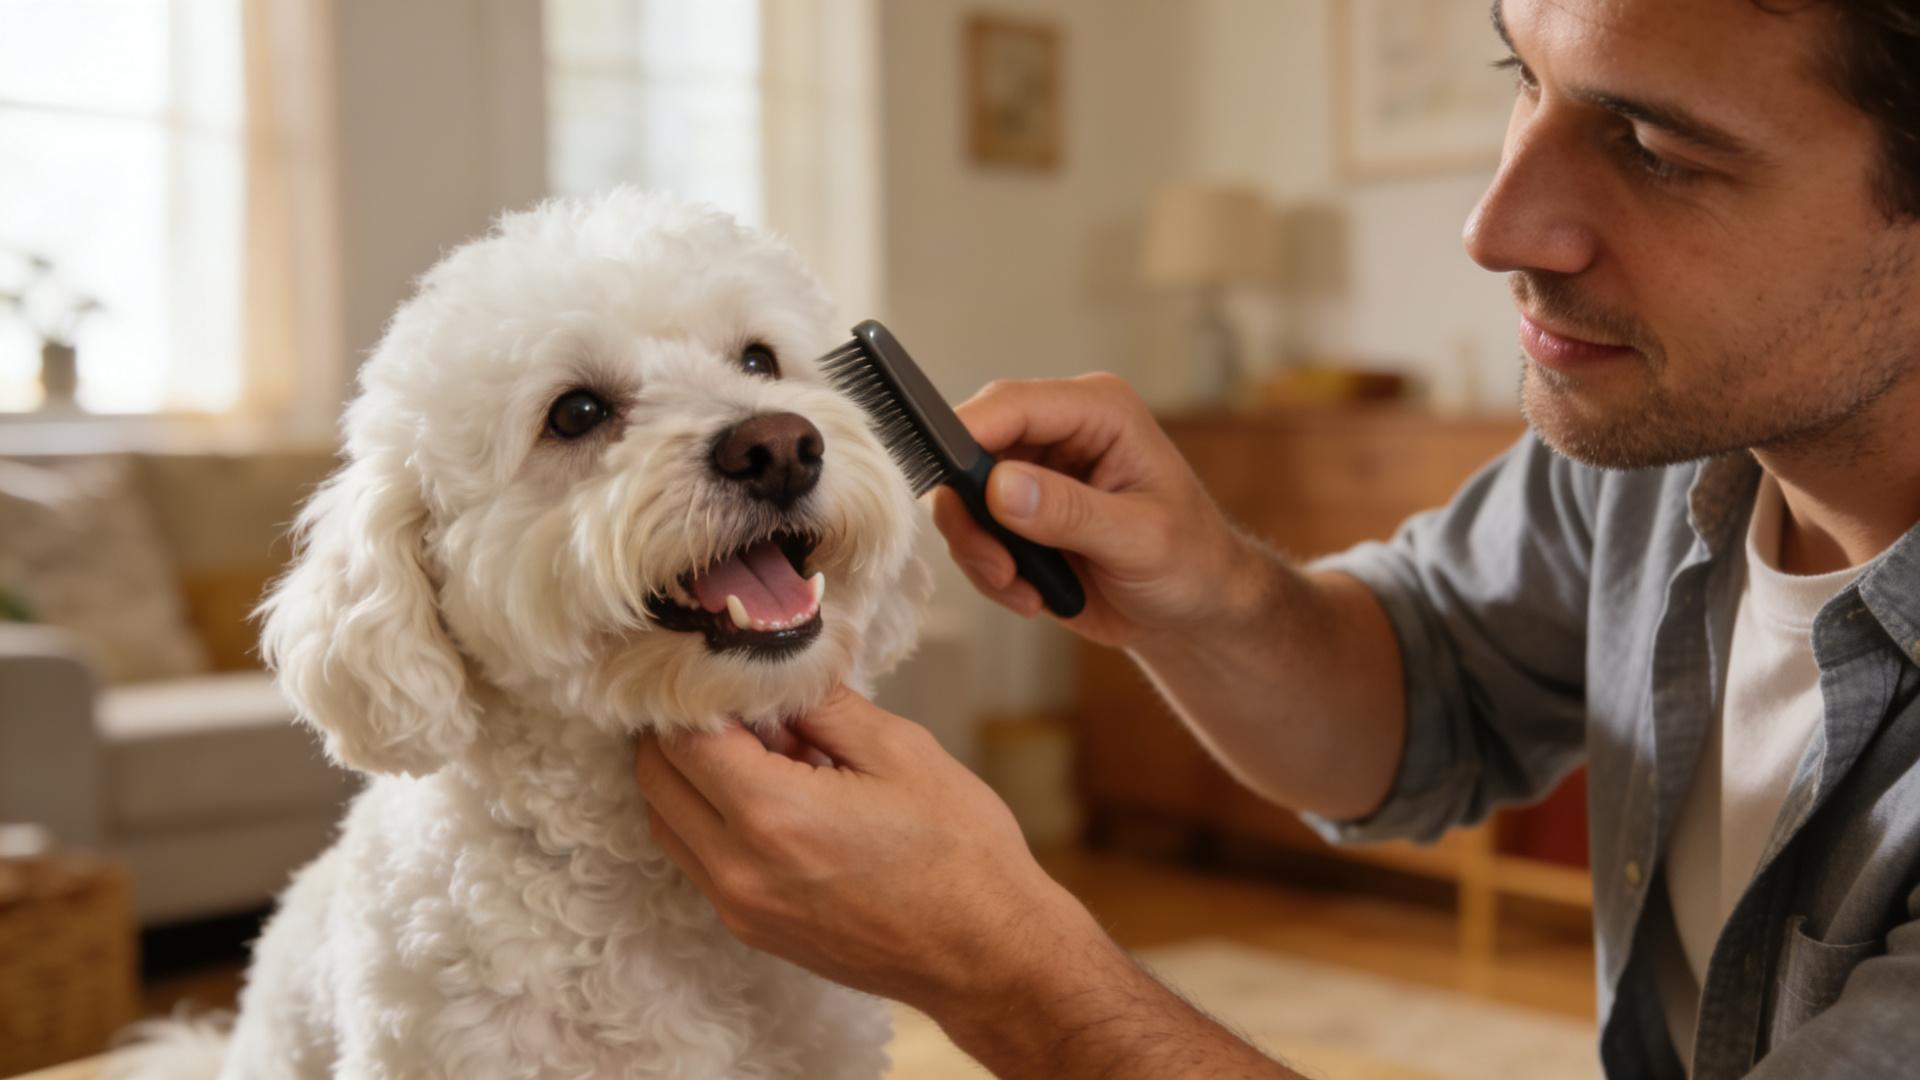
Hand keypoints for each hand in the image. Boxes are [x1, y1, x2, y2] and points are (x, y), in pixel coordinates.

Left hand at [632, 687, 1086, 1014]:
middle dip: (679, 730)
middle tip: (736, 700)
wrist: (987, 955)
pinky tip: (767, 795)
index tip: (722, 666)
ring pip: (666, 823)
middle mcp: (738, 868)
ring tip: (756, 748)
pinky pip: (697, 861)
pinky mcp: (752, 930)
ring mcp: (740, 908)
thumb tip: (776, 672)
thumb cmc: (959, 851)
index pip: (682, 737)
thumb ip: (822, 706)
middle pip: (656, 780)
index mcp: (772, 814)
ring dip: (688, 777)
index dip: (693, 692)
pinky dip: (708, 818)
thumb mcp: (900, 750)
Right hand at [934, 373, 1263, 649]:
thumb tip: (1000, 487)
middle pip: (971, 447)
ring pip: (961, 496)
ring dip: (979, 550)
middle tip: (998, 566)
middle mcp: (1060, 433)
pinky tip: (1031, 595)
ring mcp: (1034, 475)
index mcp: (1098, 411)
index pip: (1012, 404)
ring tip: (1021, 587)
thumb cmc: (1191, 562)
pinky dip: (989, 572)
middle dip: (971, 513)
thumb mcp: (1139, 538)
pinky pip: (973, 534)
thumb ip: (1070, 511)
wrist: (1193, 611)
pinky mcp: (1019, 516)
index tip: (945, 482)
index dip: (967, 435)